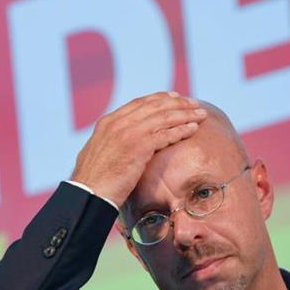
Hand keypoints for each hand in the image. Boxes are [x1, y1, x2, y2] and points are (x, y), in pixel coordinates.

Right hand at [70, 91, 207, 207]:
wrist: (89, 193)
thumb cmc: (93, 181)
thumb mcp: (99, 153)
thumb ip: (112, 143)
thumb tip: (120, 146)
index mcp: (108, 122)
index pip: (139, 103)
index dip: (159, 99)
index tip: (174, 97)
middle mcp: (119, 122)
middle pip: (155, 106)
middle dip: (178, 103)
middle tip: (193, 103)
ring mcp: (129, 133)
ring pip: (164, 117)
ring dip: (185, 114)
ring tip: (201, 114)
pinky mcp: (139, 146)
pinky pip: (166, 134)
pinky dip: (182, 130)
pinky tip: (193, 129)